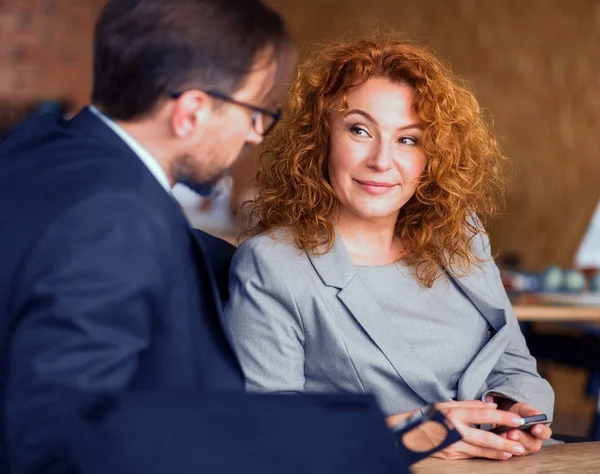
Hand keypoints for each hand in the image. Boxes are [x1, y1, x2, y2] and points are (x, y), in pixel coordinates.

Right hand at [387, 401, 525, 459]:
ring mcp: (451, 444)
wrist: (408, 433)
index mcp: (452, 412)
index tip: (516, 419)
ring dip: (499, 452)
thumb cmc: (428, 416)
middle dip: (505, 442)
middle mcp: (453, 429)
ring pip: (480, 450)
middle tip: (521, 444)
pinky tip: (497, 455)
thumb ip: (469, 405)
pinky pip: (472, 455)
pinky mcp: (450, 455)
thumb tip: (491, 405)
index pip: (482, 414)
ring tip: (513, 451)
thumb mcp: (446, 404)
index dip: (501, 416)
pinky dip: (486, 455)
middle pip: (484, 437)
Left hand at [501, 402, 551, 454]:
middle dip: (522, 438)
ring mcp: (524, 449)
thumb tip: (537, 414)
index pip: (545, 433)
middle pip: (532, 444)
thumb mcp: (523, 410)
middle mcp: (534, 442)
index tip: (535, 428)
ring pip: (521, 450)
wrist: (506, 419)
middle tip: (513, 433)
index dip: (541, 432)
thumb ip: (530, 412)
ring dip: (512, 443)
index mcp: (540, 431)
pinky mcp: (512, 452)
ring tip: (504, 435)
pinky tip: (499, 439)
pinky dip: (504, 447)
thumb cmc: (519, 415)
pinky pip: (509, 452)